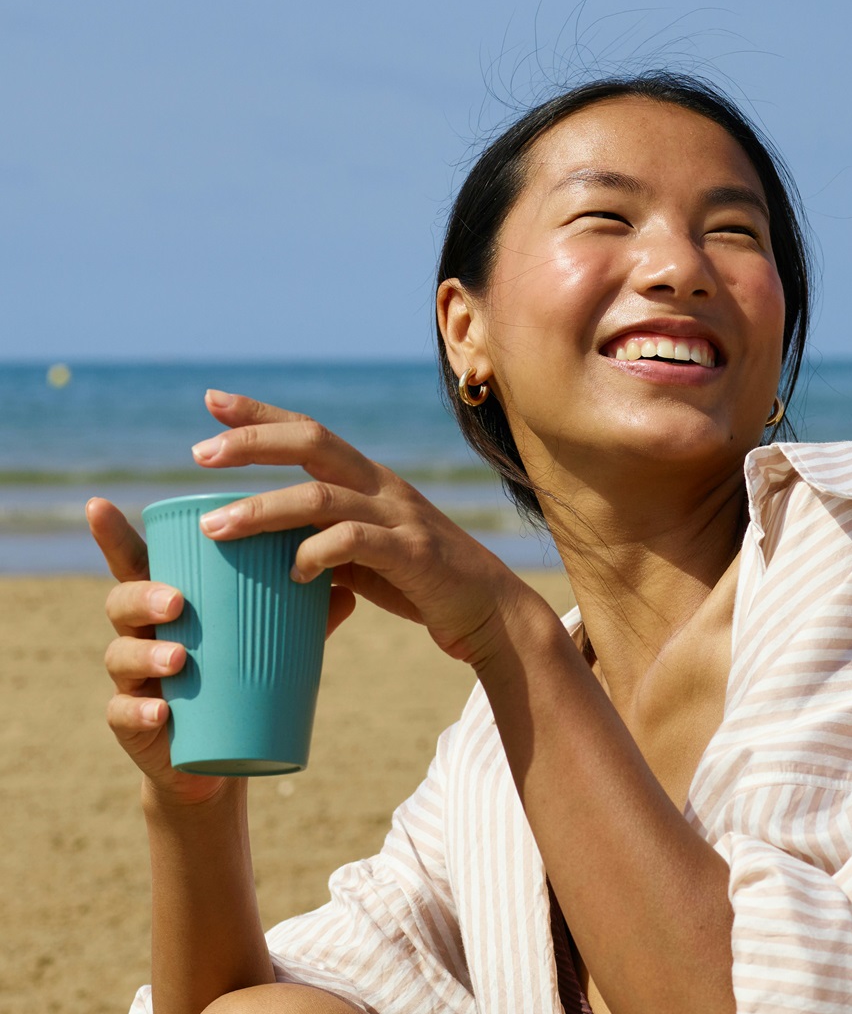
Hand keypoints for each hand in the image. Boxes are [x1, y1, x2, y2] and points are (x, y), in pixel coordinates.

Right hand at [87, 495, 356, 805]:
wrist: (222, 759)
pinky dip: (141, 713)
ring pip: (121, 657)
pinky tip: (160, 714)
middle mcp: (141, 635)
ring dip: (146, 655)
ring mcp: (132, 680)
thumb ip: (303, 614)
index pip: (136, 562)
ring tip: (178, 661)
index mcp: (165, 602)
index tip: (96, 503)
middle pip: (123, 602)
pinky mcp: (132, 725)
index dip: (112, 535)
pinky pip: (125, 715)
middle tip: (176, 602)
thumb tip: (349, 584)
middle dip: (143, 597)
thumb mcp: (270, 643)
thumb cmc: (240, 681)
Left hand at [184, 390, 523, 662]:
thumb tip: (269, 554)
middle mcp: (382, 487)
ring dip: (261, 509)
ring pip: (320, 495)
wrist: (491, 612)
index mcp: (369, 481)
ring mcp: (399, 517)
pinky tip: (292, 574)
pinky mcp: (412, 553)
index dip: (260, 414)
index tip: (211, 401)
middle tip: (198, 452)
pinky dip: (314, 553)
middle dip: (251, 442)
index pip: (309, 432)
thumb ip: (324, 544)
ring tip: (216, 527)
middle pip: (311, 443)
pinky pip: (353, 542)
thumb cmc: (422, 585)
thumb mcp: (365, 558)